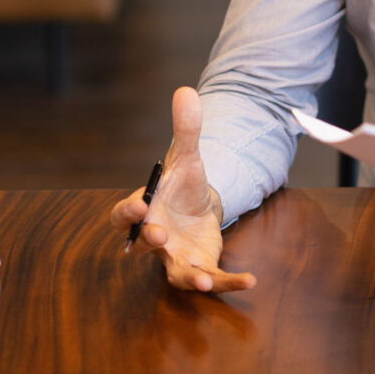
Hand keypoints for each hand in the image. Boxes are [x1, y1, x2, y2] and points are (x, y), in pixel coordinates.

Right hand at [111, 87, 256, 292]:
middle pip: (145, 246)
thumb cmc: (183, 184)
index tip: (138, 208)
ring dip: (190, 278)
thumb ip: (186, 129)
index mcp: (145, 210)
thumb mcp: (187, 156)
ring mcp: (176, 257)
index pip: (124, 215)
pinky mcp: (199, 267)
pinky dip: (229, 283)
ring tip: (205, 282)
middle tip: (159, 236)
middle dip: (151, 241)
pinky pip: (211, 279)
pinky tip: (250, 280)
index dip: (127, 214)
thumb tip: (186, 91)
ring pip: (176, 274)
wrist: (198, 207)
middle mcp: (156, 238)